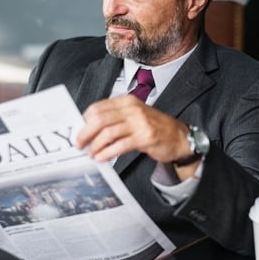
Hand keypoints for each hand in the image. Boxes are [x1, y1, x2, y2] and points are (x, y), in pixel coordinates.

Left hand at [77, 95, 191, 164]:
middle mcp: (132, 109)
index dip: (84, 121)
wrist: (180, 137)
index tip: (78, 132)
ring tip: (91, 153)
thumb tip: (89, 129)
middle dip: (85, 133)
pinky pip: (120, 145)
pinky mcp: (145, 137)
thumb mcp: (134, 117)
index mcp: (127, 101)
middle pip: (100, 119)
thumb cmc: (155, 128)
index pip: (98, 107)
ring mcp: (139, 123)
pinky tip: (101, 158)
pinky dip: (107, 153)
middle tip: (79, 144)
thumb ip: (115, 119)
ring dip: (95, 145)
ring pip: (108, 132)